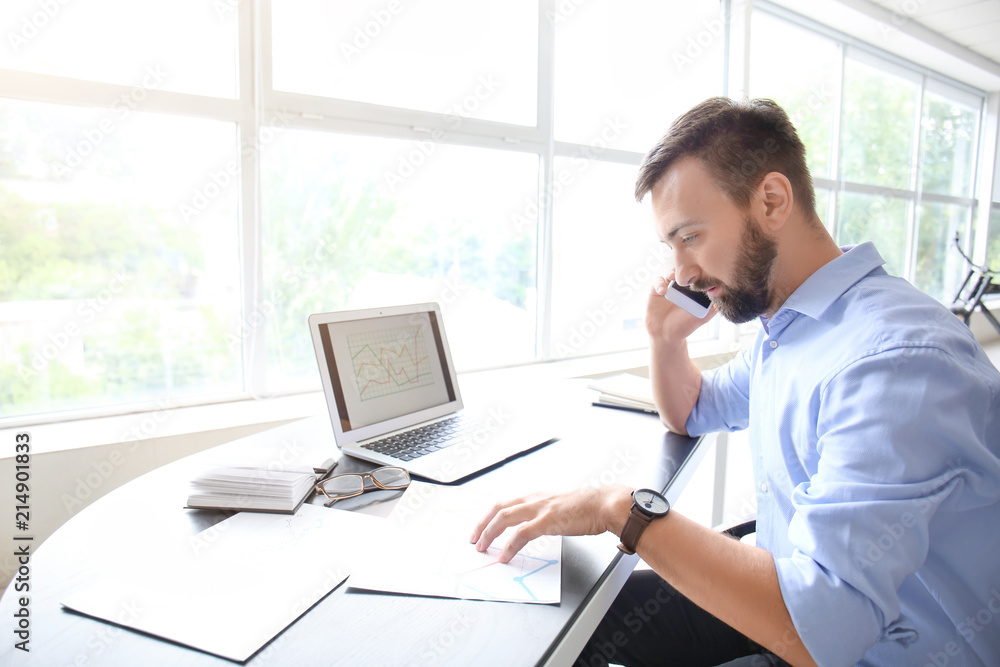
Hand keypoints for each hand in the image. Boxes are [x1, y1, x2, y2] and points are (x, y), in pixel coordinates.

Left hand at [470, 486, 631, 562]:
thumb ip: (545, 513)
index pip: (505, 502)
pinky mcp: (548, 520)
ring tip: (482, 547)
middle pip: (499, 508)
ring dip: (490, 533)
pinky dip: (510, 546)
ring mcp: (540, 508)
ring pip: (505, 518)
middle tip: (474, 539)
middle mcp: (535, 499)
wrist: (605, 505)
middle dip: (482, 524)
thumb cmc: (588, 507)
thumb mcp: (560, 506)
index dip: (489, 515)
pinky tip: (505, 556)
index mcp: (537, 496)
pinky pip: (522, 534)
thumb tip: (535, 526)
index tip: (480, 527)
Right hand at [646, 273, 716, 341]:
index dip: (700, 272)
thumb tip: (722, 294)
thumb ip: (713, 307)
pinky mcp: (657, 289)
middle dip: (686, 269)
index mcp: (694, 290)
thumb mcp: (702, 317)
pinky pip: (658, 281)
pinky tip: (663, 291)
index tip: (701, 274)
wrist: (666, 334)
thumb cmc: (685, 325)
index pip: (698, 275)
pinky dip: (660, 283)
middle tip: (687, 273)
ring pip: (671, 272)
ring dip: (673, 272)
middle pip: (684, 271)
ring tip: (673, 277)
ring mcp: (669, 286)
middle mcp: (682, 286)